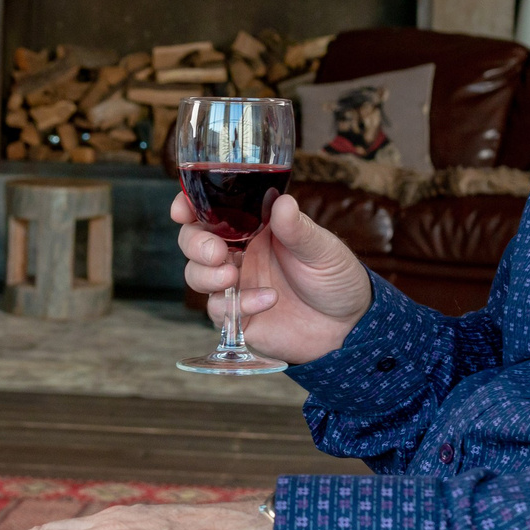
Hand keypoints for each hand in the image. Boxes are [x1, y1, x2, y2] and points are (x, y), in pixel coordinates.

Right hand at [173, 191, 371, 365]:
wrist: (349, 327)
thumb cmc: (336, 278)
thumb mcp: (323, 249)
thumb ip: (298, 229)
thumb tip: (281, 202)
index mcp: (255, 227)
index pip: (211, 210)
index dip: (189, 206)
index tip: (181, 209)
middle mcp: (239, 252)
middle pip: (193, 241)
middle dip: (195, 244)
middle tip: (216, 252)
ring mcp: (236, 285)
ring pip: (196, 275)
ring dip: (206, 274)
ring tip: (232, 275)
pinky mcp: (238, 316)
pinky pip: (219, 309)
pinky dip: (237, 304)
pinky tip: (267, 300)